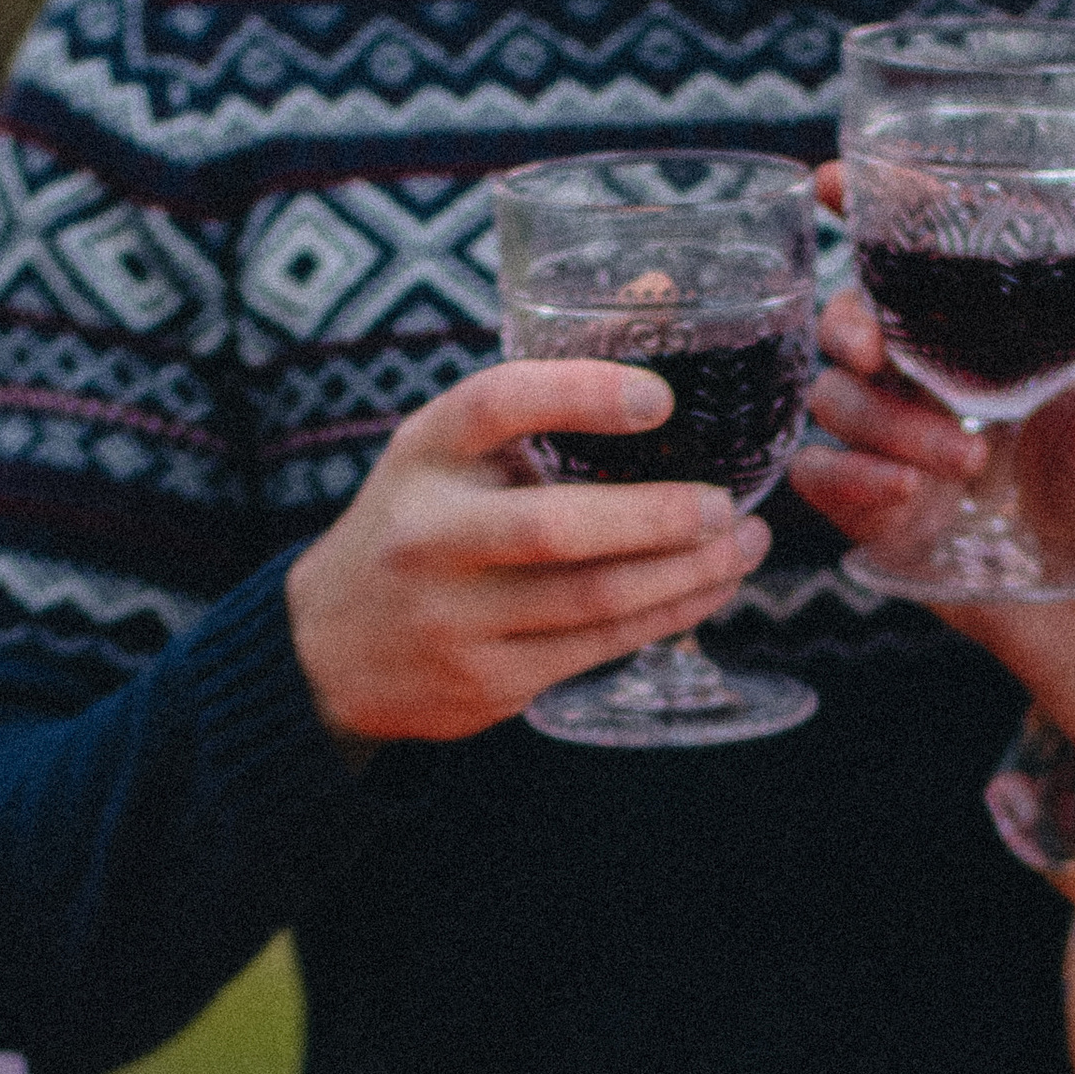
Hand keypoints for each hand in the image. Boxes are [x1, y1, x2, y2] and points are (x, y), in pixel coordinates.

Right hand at [285, 362, 770, 743]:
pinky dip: (664, 617)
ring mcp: (458, 619)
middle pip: (558, 527)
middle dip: (660, 517)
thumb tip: (659, 390)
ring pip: (593, 599)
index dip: (581, 394)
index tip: (659, 397)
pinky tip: (706, 592)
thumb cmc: (414, 530)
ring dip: (685, 575)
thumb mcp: (436, 456)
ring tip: (744, 548)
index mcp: (422, 454)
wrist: (331, 649)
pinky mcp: (488, 683)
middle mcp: (432, 536)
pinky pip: (597, 649)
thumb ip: (519, 424)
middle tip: (728, 504)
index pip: (498, 404)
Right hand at [792, 243, 1074, 829]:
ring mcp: (891, 448)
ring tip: (964, 461)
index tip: (829, 184)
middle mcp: (922, 385)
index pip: (899, 267)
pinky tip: (908, 494)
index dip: (854, 217)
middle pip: (844, 328)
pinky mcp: (873, 515)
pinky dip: (854, 480)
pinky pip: (822, 479)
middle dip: (850, 327)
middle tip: (879, 351)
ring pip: (835, 404)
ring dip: (886, 424)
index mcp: (972, 343)